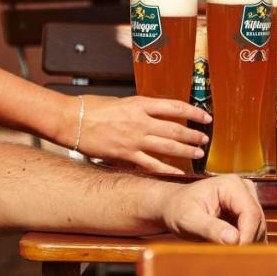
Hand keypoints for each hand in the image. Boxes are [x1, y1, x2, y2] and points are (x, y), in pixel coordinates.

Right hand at [71, 95, 210, 175]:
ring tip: (198, 154)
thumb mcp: (120, 102)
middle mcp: (140, 121)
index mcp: (139, 104)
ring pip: (167, 146)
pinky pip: (150, 164)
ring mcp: (134, 139)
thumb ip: (139, 109)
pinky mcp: (125, 154)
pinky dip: (165, 169)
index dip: (193, 112)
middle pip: (175, 128)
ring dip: (185, 151)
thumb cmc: (91, 108)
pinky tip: (176, 173)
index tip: (205, 117)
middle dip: (193, 135)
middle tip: (204, 139)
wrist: (71, 119)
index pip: (175, 106)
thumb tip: (154, 115)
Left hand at [157, 175, 265, 244]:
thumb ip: (209, 228)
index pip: (251, 214)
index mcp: (231, 185)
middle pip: (258, 222)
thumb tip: (233, 239)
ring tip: (226, 254)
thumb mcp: (188, 220)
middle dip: (246, 242)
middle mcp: (243, 189)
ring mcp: (247, 200)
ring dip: (246, 244)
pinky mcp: (246, 213)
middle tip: (230, 259)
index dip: (247, 236)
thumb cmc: (177, 209)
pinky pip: (254, 232)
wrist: (173, 206)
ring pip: (258, 229)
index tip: (236, 254)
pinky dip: (245, 244)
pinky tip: (231, 252)